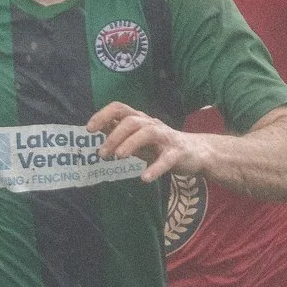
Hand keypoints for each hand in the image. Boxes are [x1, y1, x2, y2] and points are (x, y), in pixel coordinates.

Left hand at [88, 101, 206, 182]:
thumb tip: (97, 127)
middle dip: (114, 136)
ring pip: (147, 133)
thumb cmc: (161, 145)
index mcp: (140, 120)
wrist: (197, 153)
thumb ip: (120, 133)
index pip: (119, 108)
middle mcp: (152, 125)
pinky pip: (166, 159)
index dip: (103, 115)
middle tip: (102, 154)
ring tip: (119, 157)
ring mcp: (166, 138)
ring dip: (130, 144)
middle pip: (131, 121)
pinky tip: (144, 178)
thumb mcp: (138, 138)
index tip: (89, 129)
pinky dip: (155, 168)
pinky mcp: (178, 153)